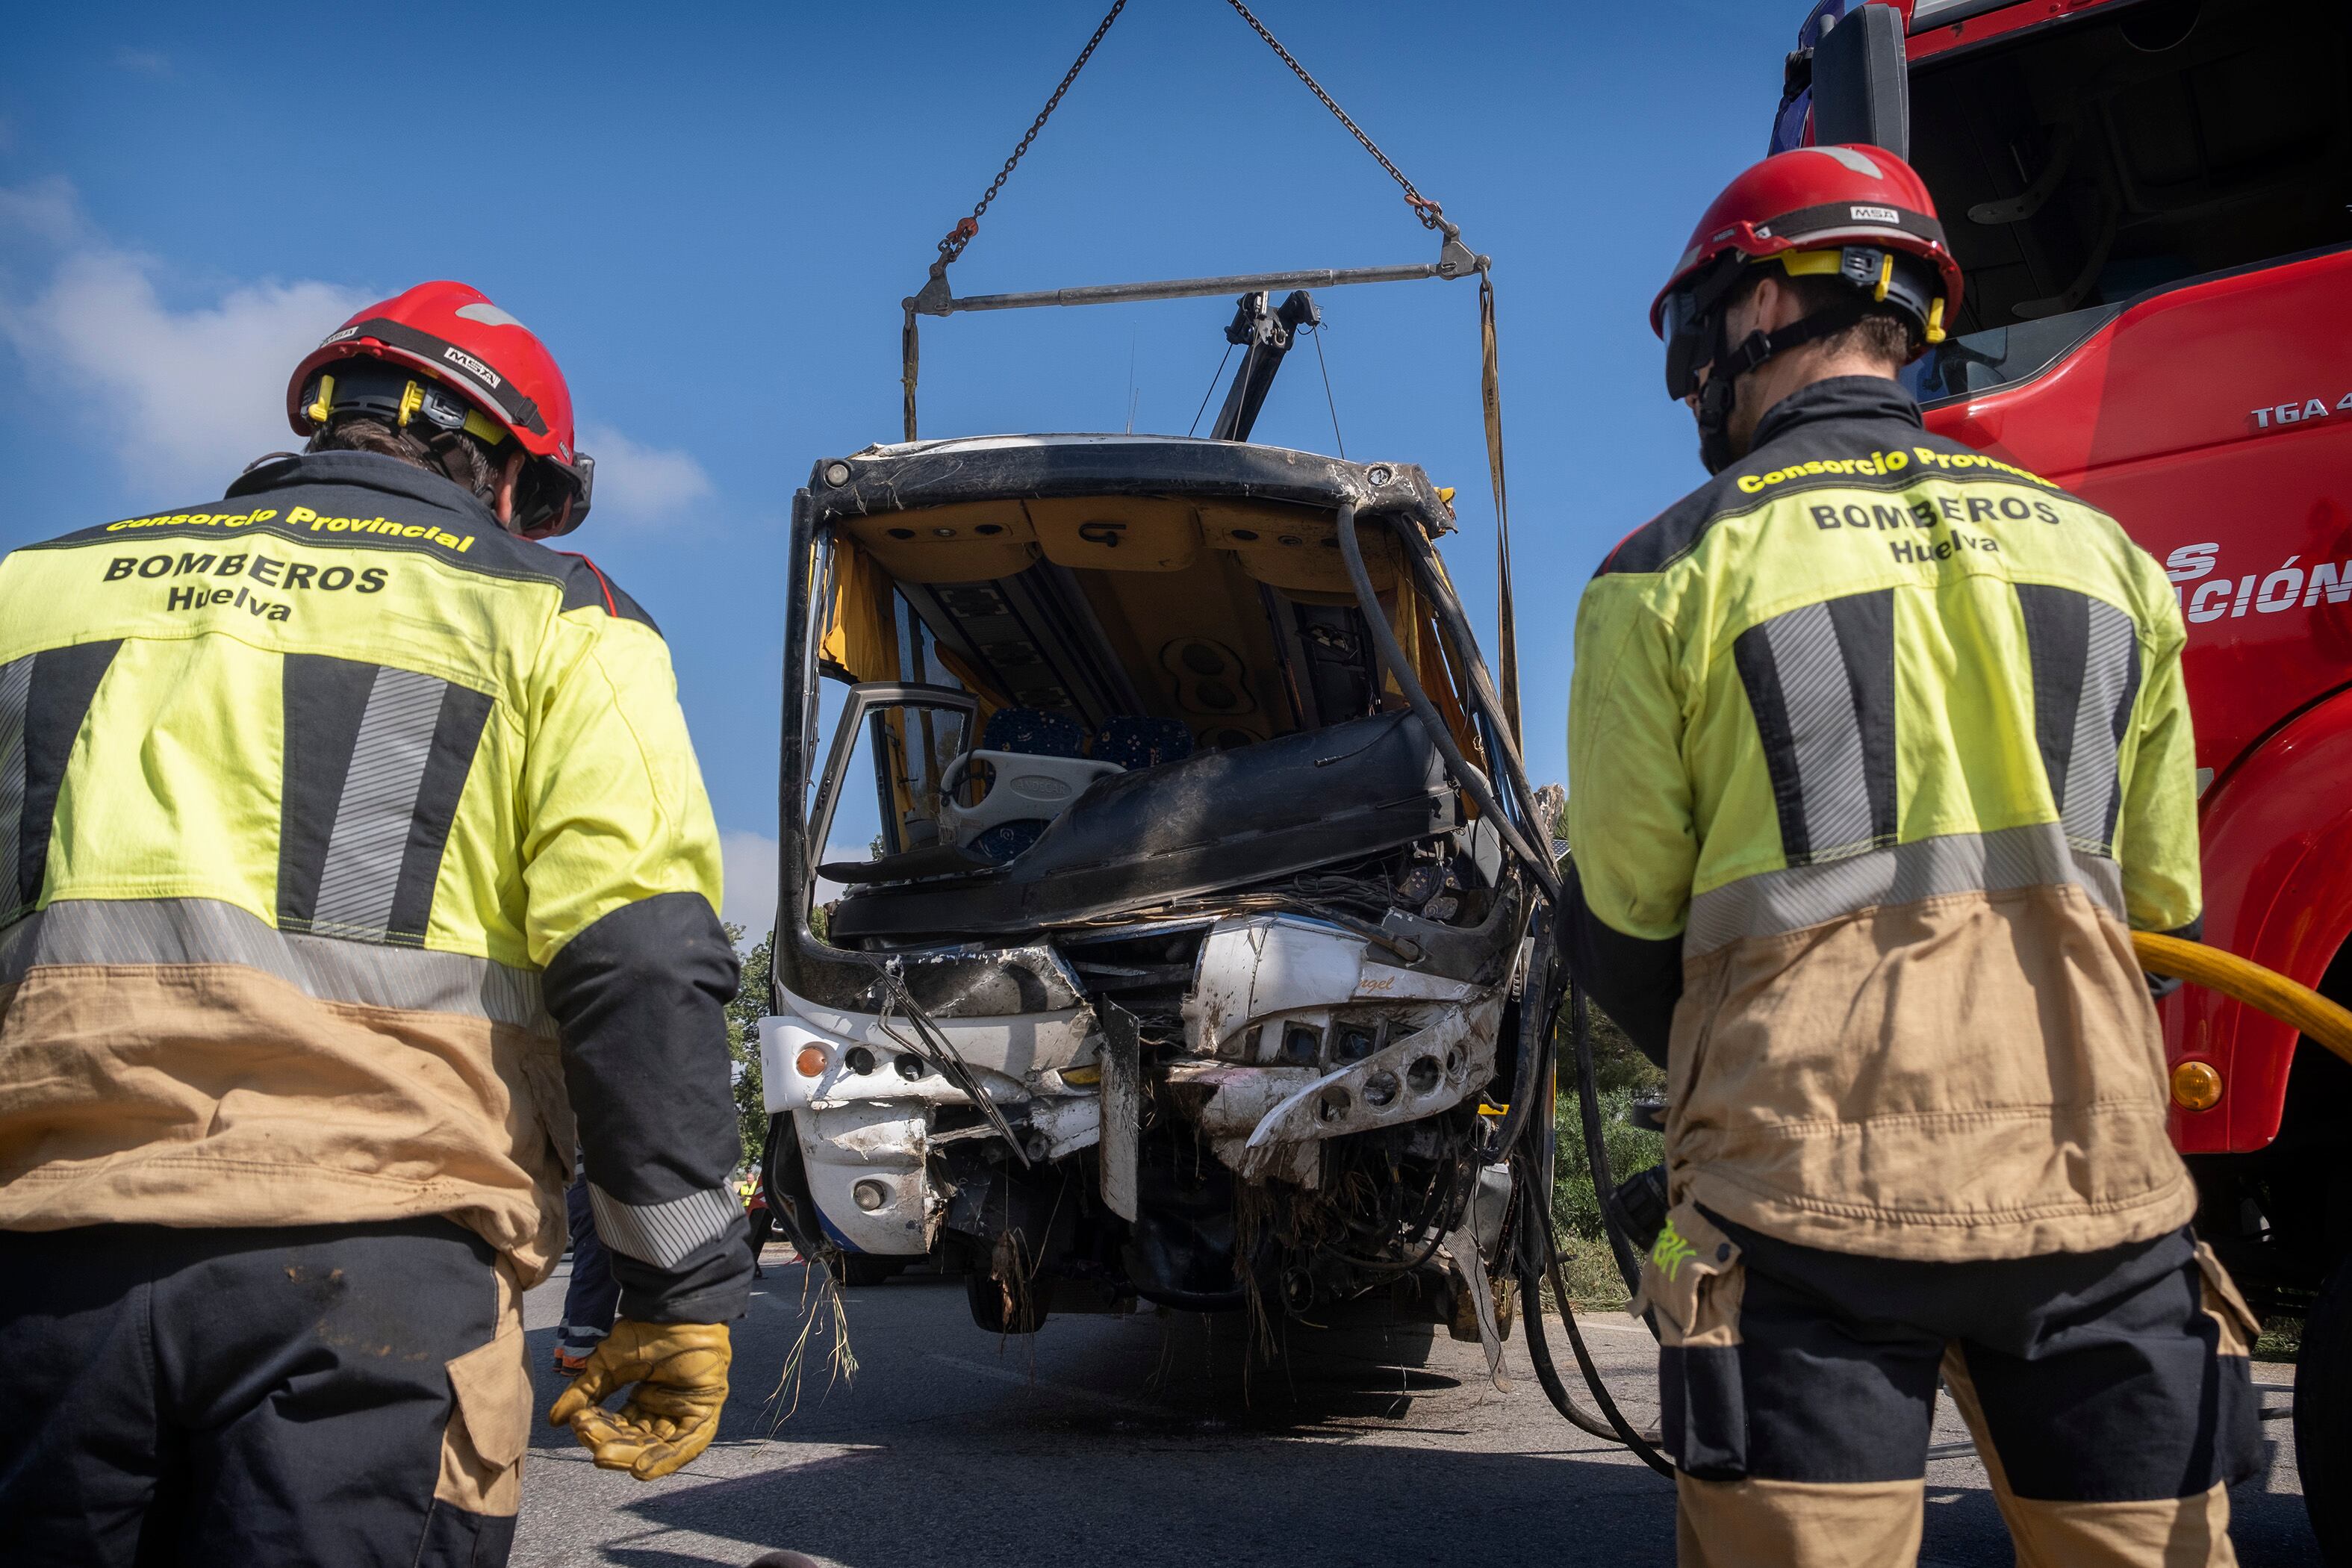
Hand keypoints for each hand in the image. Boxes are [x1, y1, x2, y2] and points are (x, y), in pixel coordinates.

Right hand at [547, 1318, 730, 1479]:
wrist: (676, 1309)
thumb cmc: (647, 1329)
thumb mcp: (607, 1364)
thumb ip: (584, 1392)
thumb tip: (555, 1420)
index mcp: (646, 1396)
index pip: (619, 1425)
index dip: (599, 1429)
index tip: (578, 1423)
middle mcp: (666, 1407)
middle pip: (636, 1440)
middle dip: (611, 1444)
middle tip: (591, 1442)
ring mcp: (687, 1411)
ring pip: (657, 1447)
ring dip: (630, 1456)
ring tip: (604, 1457)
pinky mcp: (706, 1411)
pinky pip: (687, 1446)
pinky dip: (664, 1460)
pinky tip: (639, 1468)